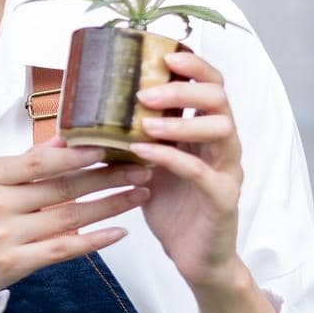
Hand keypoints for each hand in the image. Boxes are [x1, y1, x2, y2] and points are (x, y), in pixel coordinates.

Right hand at [0, 136, 152, 300]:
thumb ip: (29, 160)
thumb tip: (67, 137)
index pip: (39, 161)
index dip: (76, 155)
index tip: (110, 148)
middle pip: (62, 188)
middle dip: (107, 178)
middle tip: (141, 170)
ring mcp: (6, 235)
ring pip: (69, 217)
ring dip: (110, 206)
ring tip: (139, 195)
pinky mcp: (14, 262)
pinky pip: (62, 248)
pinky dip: (93, 240)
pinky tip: (119, 232)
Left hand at [129, 49, 244, 290]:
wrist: (193, 257)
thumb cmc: (170, 205)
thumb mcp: (146, 162)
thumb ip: (131, 135)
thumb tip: (86, 110)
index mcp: (206, 131)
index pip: (211, 85)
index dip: (194, 66)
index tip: (165, 55)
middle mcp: (222, 145)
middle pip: (220, 99)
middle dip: (184, 88)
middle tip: (146, 92)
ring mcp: (227, 171)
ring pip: (221, 130)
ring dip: (181, 121)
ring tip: (145, 122)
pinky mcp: (223, 198)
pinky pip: (201, 171)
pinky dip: (172, 157)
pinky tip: (144, 153)